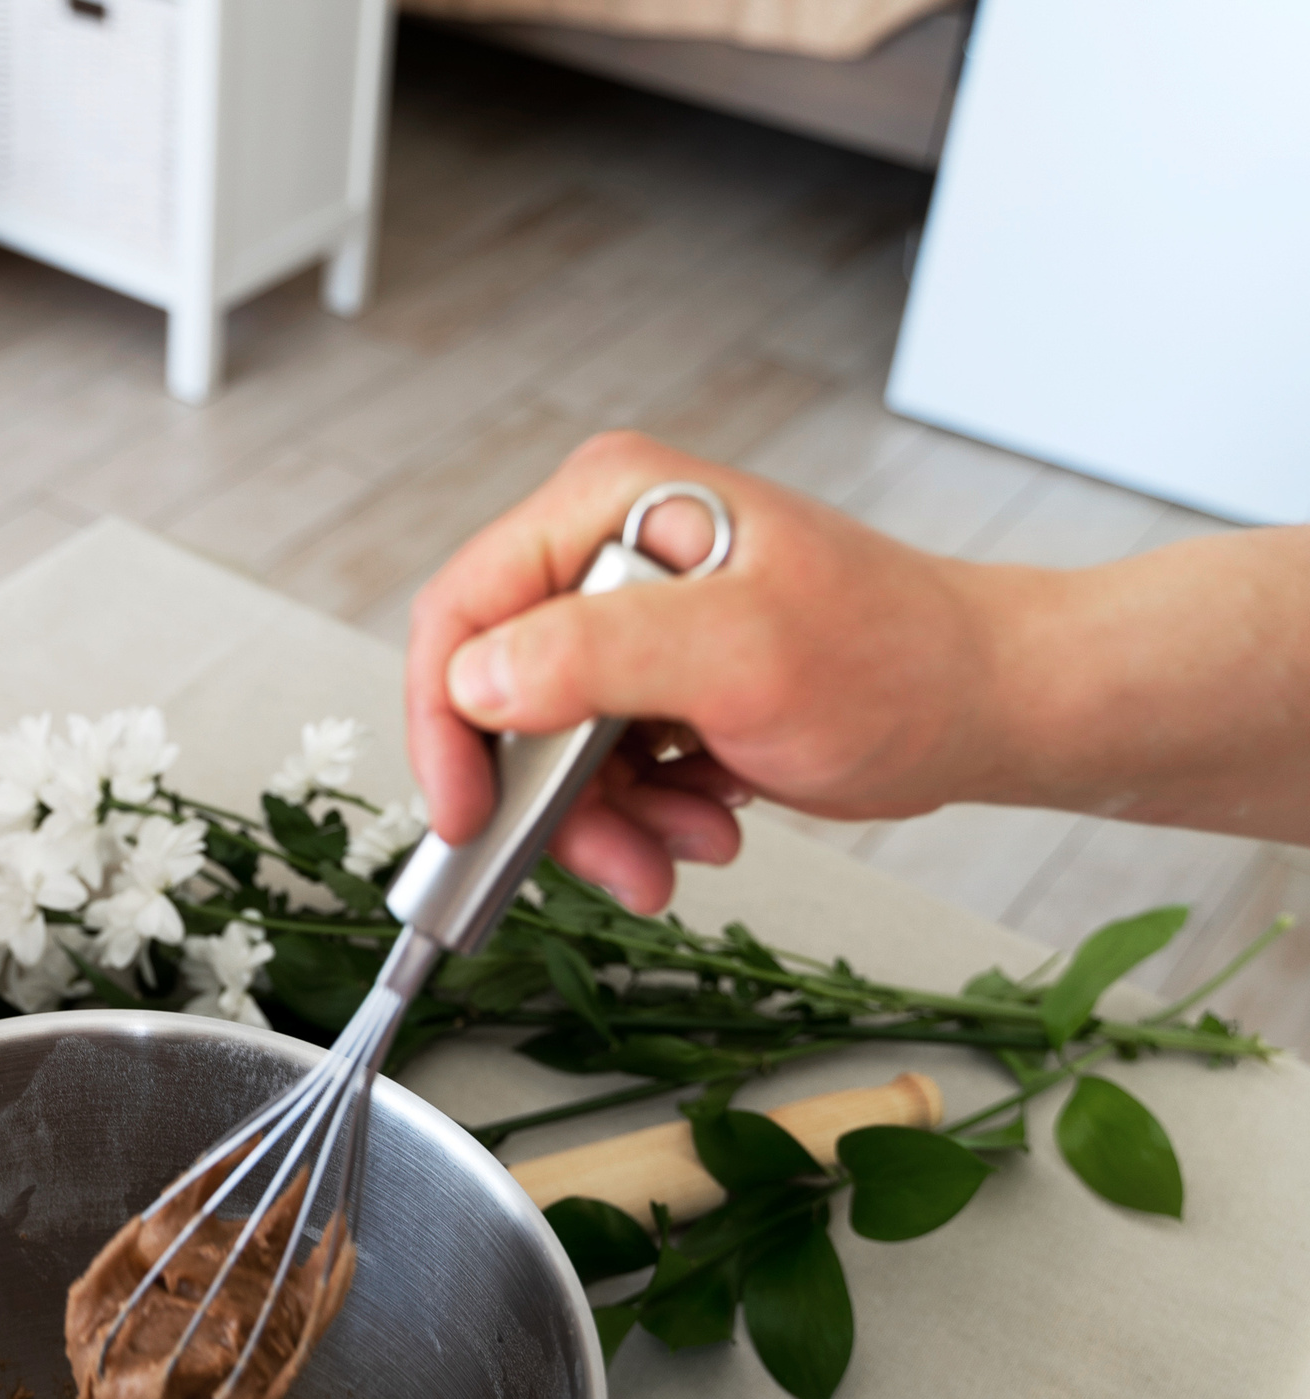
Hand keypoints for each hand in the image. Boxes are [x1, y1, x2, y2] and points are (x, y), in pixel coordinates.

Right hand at [405, 431, 994, 910]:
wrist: (990, 706)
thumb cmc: (900, 661)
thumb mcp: (742, 654)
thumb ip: (597, 655)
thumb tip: (476, 681)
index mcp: (606, 503)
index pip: (463, 612)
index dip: (446, 723)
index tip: (468, 815)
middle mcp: (603, 550)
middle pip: (497, 695)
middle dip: (549, 796)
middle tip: (613, 857)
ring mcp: (628, 619)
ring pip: (542, 749)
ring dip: (605, 820)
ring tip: (682, 845)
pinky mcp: (654, 680)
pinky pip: (594, 768)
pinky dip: (640, 817)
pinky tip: (705, 822)